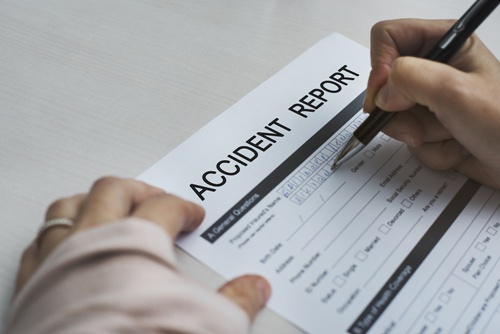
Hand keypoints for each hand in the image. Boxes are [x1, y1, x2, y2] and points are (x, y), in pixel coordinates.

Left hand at [15, 176, 270, 321]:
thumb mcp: (206, 323)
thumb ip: (236, 300)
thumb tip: (255, 288)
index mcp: (136, 240)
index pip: (165, 207)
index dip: (184, 207)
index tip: (194, 215)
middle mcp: (92, 241)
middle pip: (114, 190)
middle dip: (141, 190)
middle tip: (157, 198)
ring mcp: (57, 260)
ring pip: (69, 207)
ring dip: (92, 201)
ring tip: (108, 206)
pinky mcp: (33, 286)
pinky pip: (40, 242)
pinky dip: (57, 235)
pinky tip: (66, 243)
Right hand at [363, 19, 499, 188]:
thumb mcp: (456, 91)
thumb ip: (410, 79)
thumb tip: (381, 93)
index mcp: (445, 43)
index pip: (388, 37)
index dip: (380, 66)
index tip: (388, 94)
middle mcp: (434, 69)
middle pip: (385, 84)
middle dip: (401, 111)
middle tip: (422, 123)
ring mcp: (431, 100)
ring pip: (394, 116)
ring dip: (420, 134)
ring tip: (451, 134)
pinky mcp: (431, 126)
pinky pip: (408, 138)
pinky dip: (430, 150)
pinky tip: (456, 147)